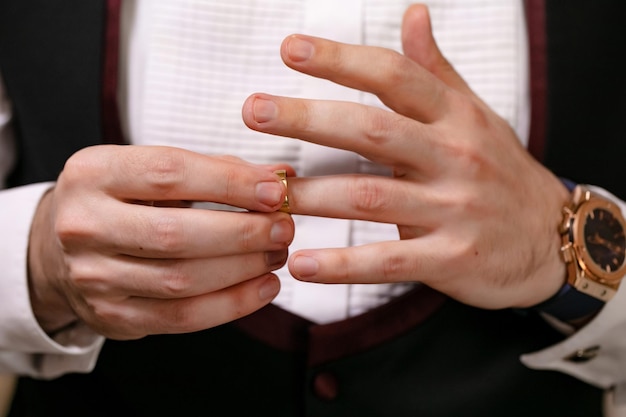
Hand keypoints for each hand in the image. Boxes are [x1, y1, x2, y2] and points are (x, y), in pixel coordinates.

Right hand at [28, 145, 293, 338]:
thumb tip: (281, 178)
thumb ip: (215, 170)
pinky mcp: (111, 316)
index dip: (230, 183)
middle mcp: (83, 225)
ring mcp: (93, 277)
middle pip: (176, 233)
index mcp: (93, 174)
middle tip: (283, 228)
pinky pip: (181, 318)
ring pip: (181, 280)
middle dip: (243, 232)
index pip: (170, 173)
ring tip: (277, 254)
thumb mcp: (150, 170)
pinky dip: (232, 305)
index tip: (275, 190)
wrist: (60, 246)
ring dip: (243, 269)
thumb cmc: (120, 200)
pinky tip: (263, 287)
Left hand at [242, 5, 569, 308]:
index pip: (393, 77)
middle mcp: (454, 157)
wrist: (554, 239)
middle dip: (309, 119)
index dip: (341, 60)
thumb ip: (436, 70)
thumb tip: (413, 13)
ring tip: (264, 194)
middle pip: (373, 131)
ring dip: (312, 195)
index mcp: (455, 117)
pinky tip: (300, 263)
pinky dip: (342, 265)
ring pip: (370, 197)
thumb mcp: (475, 115)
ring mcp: (454, 209)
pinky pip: (388, 261)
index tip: (289, 49)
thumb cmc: (501, 171)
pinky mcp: (452, 259)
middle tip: (254, 110)